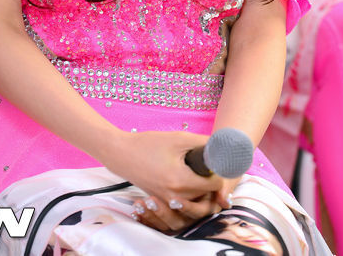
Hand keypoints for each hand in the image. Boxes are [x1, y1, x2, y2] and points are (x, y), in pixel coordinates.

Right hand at [100, 129, 225, 228]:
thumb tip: (221, 145)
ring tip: (200, 174)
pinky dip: (189, 194)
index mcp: (181, 181)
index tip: (218, 162)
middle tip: (211, 165)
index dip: (219, 173)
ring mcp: (168, 201)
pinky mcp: (162, 201)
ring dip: (202, 191)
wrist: (121, 154)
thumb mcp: (177, 139)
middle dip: (212, 182)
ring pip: (195, 203)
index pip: (214, 185)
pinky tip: (187, 178)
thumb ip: (201, 142)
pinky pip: (183, 203)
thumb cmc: (148, 144)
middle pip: (206, 195)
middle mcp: (175, 196)